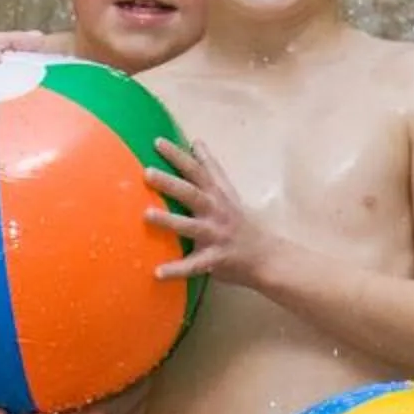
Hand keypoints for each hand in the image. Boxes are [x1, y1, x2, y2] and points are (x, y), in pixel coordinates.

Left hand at [145, 135, 270, 287]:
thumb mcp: (228, 191)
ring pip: (190, 226)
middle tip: (147, 172)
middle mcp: (216, 211)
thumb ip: (211, 168)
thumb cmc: (240, 221)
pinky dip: (176, 270)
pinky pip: (194, 265)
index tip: (157, 141)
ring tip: (146, 214)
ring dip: (169, 220)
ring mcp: (216, 235)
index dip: (178, 155)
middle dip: (170, 182)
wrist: (267, 256)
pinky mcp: (216, 259)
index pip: (196, 169)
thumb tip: (196, 141)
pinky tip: (157, 273)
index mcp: (217, 194)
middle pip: (191, 193)